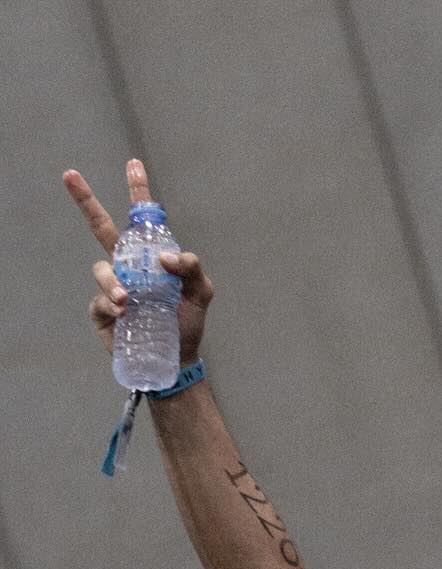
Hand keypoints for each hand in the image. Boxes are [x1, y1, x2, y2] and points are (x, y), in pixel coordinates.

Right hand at [64, 158, 212, 363]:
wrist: (177, 360)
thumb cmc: (186, 324)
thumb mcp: (200, 293)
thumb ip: (192, 269)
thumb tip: (165, 256)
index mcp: (149, 257)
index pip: (141, 220)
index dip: (137, 192)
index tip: (134, 164)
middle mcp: (127, 266)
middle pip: (101, 228)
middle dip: (85, 200)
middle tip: (69, 175)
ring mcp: (112, 287)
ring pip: (102, 270)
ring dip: (112, 282)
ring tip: (128, 300)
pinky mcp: (103, 312)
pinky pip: (99, 301)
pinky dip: (110, 304)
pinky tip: (123, 313)